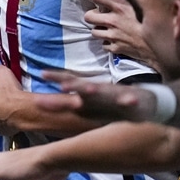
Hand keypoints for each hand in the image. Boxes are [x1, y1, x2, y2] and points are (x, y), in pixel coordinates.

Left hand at [36, 70, 153, 121]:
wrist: (144, 104)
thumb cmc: (109, 104)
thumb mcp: (85, 105)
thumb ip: (63, 103)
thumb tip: (36, 102)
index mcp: (89, 92)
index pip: (71, 82)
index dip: (58, 77)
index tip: (43, 73)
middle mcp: (101, 91)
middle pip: (86, 87)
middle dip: (75, 86)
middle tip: (62, 86)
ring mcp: (118, 96)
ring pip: (107, 93)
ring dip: (99, 91)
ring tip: (89, 90)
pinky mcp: (135, 102)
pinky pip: (132, 102)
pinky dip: (131, 101)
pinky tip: (131, 100)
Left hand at [84, 0, 154, 64]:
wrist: (159, 45)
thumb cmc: (152, 23)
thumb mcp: (141, 6)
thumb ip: (128, 1)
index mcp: (120, 7)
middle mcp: (113, 21)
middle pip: (88, 16)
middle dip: (92, 16)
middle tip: (98, 16)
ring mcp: (112, 35)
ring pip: (94, 32)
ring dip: (100, 30)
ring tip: (108, 29)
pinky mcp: (115, 47)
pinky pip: (104, 44)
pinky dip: (108, 42)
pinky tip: (115, 40)